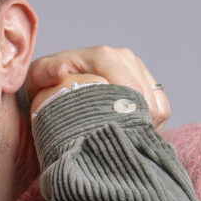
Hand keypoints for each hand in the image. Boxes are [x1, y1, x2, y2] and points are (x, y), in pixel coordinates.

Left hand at [27, 47, 169, 127]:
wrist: (57, 90)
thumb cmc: (46, 87)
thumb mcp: (38, 80)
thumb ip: (44, 73)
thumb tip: (61, 70)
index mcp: (104, 56)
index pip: (128, 86)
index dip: (125, 114)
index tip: (110, 136)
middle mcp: (126, 58)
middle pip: (146, 99)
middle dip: (132, 124)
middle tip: (112, 145)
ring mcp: (139, 70)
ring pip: (156, 106)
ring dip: (140, 127)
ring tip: (116, 140)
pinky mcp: (148, 84)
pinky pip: (162, 110)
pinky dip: (149, 126)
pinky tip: (127, 135)